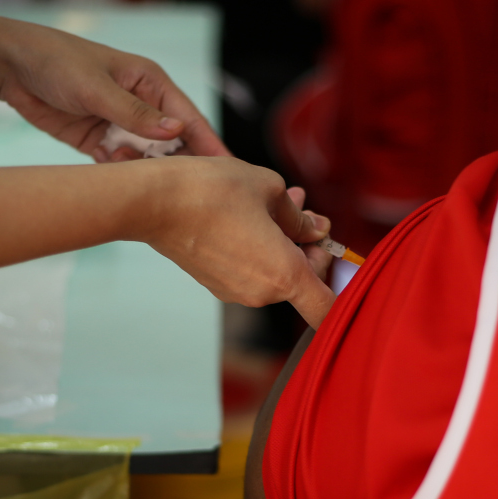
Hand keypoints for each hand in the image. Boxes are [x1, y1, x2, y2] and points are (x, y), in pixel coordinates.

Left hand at [0, 15, 228, 160]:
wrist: (10, 67)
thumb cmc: (58, 63)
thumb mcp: (97, 87)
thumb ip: (136, 114)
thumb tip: (177, 131)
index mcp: (151, 84)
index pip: (189, 120)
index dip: (210, 146)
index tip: (230, 172)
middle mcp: (142, 106)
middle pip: (172, 145)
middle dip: (173, 166)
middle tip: (179, 189)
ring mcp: (120, 125)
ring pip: (144, 159)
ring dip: (138, 168)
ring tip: (119, 162)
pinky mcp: (98, 141)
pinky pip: (117, 165)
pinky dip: (114, 172)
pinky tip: (102, 165)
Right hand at [139, 157, 334, 328]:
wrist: (155, 202)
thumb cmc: (213, 191)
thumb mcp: (270, 188)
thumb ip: (299, 216)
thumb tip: (314, 229)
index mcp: (284, 274)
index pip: (327, 310)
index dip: (342, 291)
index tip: (337, 262)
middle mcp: (261, 293)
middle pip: (304, 281)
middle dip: (308, 245)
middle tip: (303, 209)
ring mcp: (236, 292)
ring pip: (277, 272)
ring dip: (283, 241)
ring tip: (276, 202)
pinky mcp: (216, 284)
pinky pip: (252, 270)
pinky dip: (259, 248)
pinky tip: (249, 215)